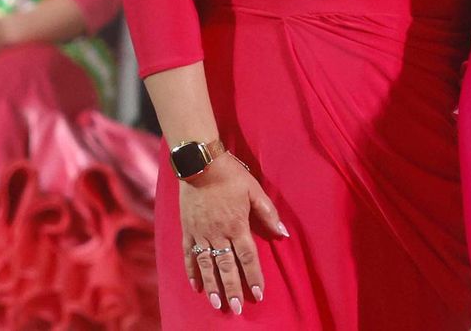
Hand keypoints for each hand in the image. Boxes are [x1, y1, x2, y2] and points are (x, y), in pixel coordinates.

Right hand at [180, 151, 288, 315]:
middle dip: (233, 289)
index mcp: (237, 225)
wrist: (200, 163)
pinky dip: (192, 272)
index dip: (254, 276)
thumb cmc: (231, 175)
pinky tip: (196, 286)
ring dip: (213, 285)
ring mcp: (201, 233)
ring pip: (207, 265)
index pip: (248, 257)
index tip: (259, 293)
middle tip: (237, 308)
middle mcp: (218, 233)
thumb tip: (282, 233)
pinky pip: (189, 255)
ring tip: (217, 303)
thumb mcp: (254, 190)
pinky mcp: (187, 230)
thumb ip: (268, 213)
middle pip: (227, 266)